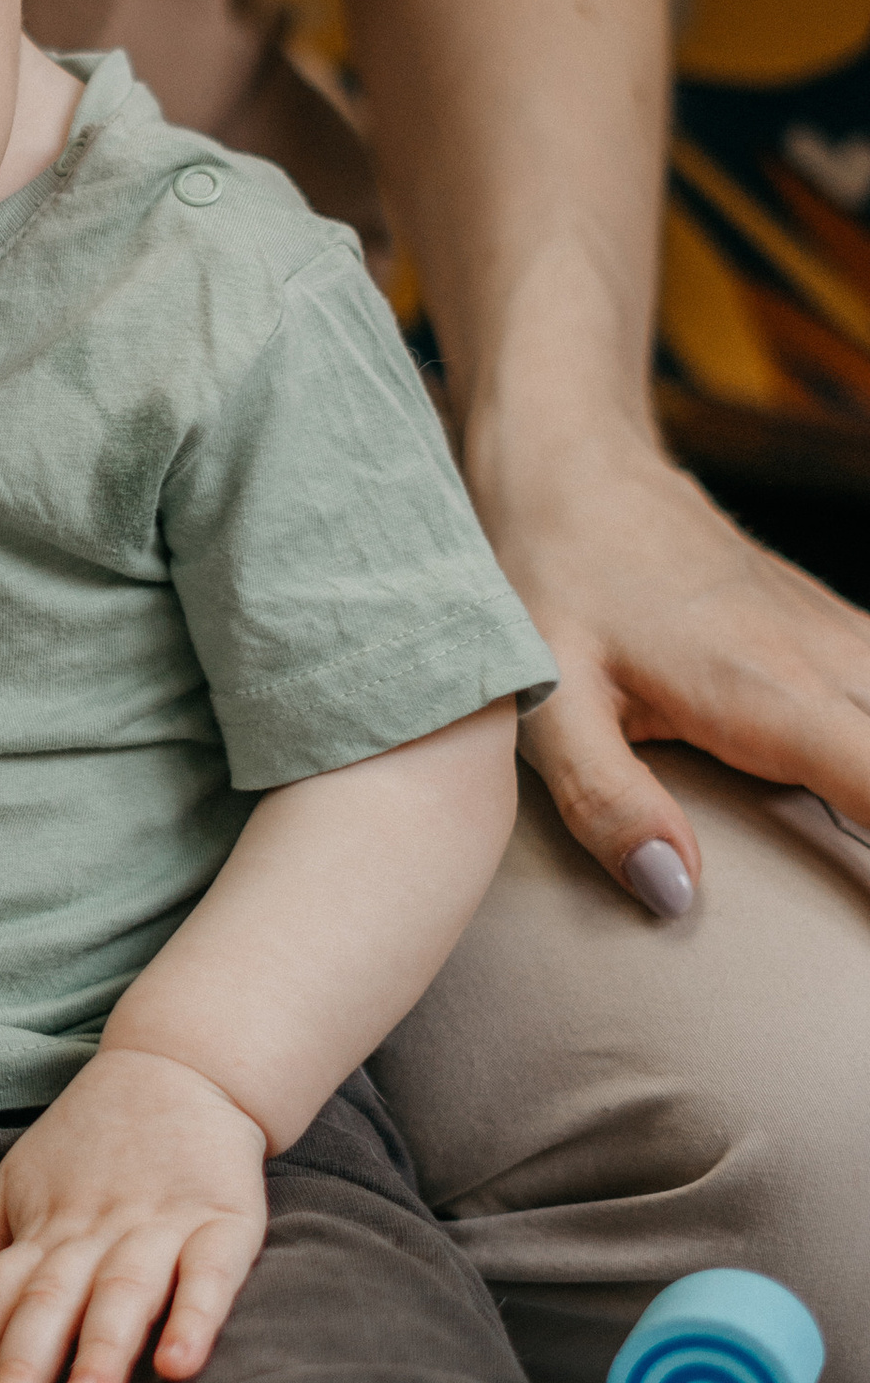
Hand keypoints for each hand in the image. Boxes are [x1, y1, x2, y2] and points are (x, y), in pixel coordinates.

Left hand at [0, 1046, 268, 1382]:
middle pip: (51, 1301)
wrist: (182, 1066)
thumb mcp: (17, 1185)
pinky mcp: (224, 1221)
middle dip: (25, 1365)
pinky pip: (210, 1274)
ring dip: (104, 1348)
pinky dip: (196, 1317)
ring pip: (125, 1292)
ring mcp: (160, 1225)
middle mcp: (94, 1231)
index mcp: (42, 1229)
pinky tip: (180, 1363)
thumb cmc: (91, 1140)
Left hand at [472, 419, 869, 906]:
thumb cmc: (548, 576)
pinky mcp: (830, 625)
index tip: (865, 917)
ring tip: (855, 842)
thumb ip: (606, 801)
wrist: (570, 464)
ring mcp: (836, 636)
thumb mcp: (545, 697)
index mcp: (767, 694)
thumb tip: (676, 891)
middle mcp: (823, 662)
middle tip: (856, 899)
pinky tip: (851, 761)